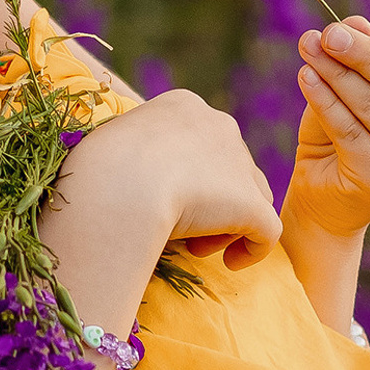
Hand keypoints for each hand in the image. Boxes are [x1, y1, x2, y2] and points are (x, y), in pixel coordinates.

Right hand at [50, 92, 283, 282]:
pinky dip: (252, 250)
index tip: (163, 198)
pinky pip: (267, 232)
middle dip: (212, 201)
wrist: (116, 185)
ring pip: (251, 199)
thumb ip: (137, 156)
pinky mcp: (251, 203)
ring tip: (195, 245)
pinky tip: (229, 263)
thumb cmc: (102, 169)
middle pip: (231, 170)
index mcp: (184, 106)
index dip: (191, 176)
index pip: (203, 144)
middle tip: (182, 227)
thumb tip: (136, 179)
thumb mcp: (115, 148)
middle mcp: (218, 124)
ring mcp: (239, 162)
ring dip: (227, 225)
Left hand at [286, 13, 369, 240]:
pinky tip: (307, 77)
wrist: (326, 193)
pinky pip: (350, 131)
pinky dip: (325, 100)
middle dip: (363, 54)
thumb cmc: (346, 128)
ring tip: (308, 47)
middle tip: (328, 34)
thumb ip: (359, 53)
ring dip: (335, 73)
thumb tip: (354, 24)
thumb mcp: (353, 83)